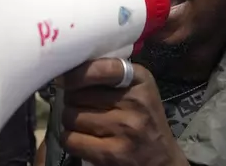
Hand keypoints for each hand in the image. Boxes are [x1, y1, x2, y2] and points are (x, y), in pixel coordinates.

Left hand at [59, 59, 188, 165]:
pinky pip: (71, 139)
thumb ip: (109, 74)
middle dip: (72, 100)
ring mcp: (125, 129)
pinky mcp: (112, 154)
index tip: (63, 79)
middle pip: (78, 94)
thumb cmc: (144, 118)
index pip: (101, 68)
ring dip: (70, 120)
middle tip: (80, 106)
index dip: (75, 74)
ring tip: (83, 123)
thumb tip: (66, 70)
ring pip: (71, 116)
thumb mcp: (137, 89)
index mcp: (140, 79)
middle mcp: (135, 102)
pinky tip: (81, 139)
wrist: (163, 160)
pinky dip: (69, 139)